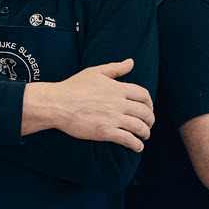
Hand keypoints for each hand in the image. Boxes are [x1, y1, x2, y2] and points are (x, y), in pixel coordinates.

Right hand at [37, 59, 154, 151]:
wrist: (57, 103)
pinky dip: (136, 144)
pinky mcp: (105, 132)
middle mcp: (119, 103)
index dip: (150, 103)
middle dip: (150, 119)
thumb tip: (131, 62)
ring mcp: (113, 118)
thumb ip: (116, 68)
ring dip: (146, 133)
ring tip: (145, 136)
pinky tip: (138, 147)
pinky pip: (128, 139)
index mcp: (118, 88)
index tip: (148, 108)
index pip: (143, 95)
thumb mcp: (95, 72)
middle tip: (148, 124)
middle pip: (145, 112)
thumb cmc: (74, 86)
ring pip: (139, 127)